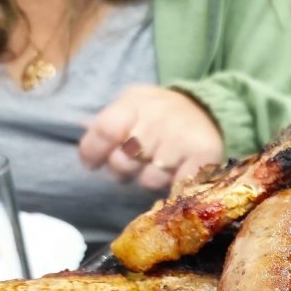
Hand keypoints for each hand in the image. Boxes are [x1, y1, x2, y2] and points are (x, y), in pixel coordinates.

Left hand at [78, 85, 224, 192]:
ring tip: (159, 168)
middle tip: (133, 165)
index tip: (92, 164)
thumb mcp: (133, 103)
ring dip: (151, 179)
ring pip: (149, 179)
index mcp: (134, 104)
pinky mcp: (202, 156)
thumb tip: (83, 129)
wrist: (207, 108)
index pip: (105, 130)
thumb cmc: (161, 112)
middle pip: (124, 161)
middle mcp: (157, 119)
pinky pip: (177, 186)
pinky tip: (176, 176)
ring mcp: (180, 139)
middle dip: (122, 170)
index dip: (93, 152)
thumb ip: (109, 120)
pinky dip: (174, 187)